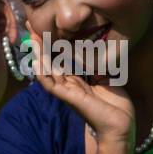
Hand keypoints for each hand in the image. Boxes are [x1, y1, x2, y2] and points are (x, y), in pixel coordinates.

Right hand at [29, 29, 135, 145]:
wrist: (121, 125)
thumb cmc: (117, 106)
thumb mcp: (108, 79)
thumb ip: (99, 66)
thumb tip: (97, 49)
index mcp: (79, 82)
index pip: (62, 60)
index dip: (54, 46)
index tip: (48, 29)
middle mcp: (70, 85)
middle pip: (51, 62)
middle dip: (42, 46)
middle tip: (32, 28)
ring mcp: (68, 92)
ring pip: (48, 71)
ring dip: (39, 55)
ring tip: (32, 38)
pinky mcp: (69, 98)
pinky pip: (51, 85)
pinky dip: (43, 74)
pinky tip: (37, 61)